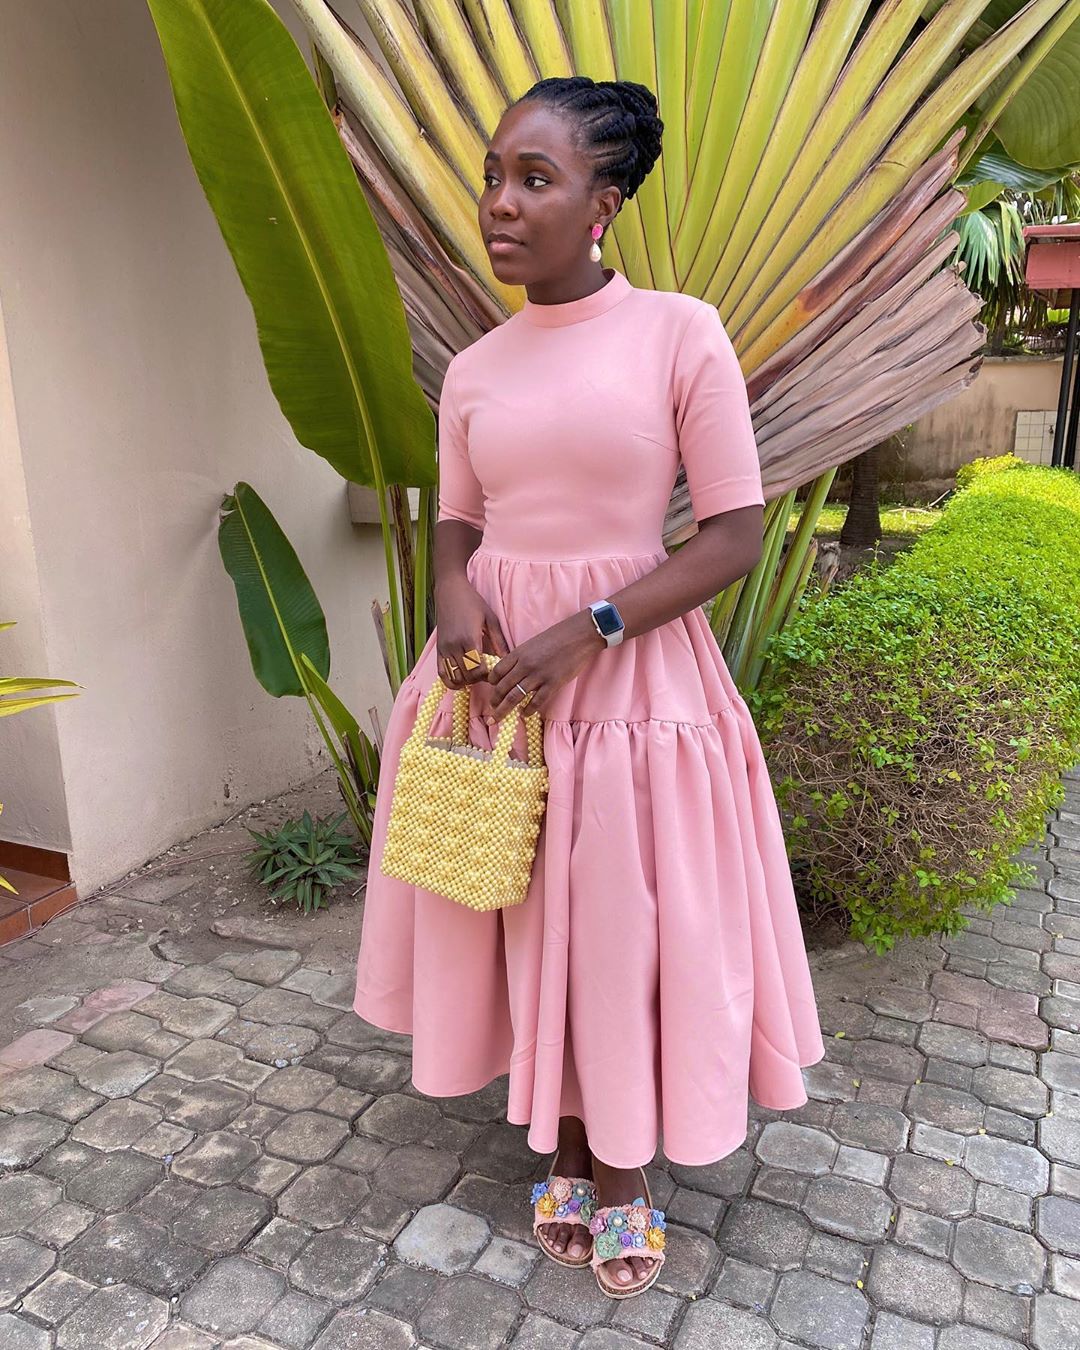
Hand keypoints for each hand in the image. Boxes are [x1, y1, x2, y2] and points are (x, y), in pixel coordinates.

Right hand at [435, 576, 508, 690]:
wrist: (450, 590)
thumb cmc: (472, 602)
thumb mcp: (491, 619)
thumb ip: (499, 641)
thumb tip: (508, 659)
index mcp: (470, 639)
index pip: (478, 669)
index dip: (488, 675)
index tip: (495, 671)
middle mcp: (455, 646)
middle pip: (467, 676)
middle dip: (479, 679)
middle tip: (487, 673)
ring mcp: (444, 649)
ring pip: (454, 678)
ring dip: (466, 681)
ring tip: (475, 674)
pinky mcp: (438, 650)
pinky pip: (442, 673)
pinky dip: (451, 680)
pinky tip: (461, 677)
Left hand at [485, 610, 604, 720]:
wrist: (580, 635)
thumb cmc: (558, 636)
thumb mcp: (533, 643)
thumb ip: (521, 657)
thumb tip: (513, 672)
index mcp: (519, 653)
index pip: (497, 671)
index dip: (492, 683)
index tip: (492, 688)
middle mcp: (525, 665)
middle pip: (502, 687)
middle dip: (494, 701)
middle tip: (492, 709)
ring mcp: (538, 676)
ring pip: (514, 697)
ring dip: (504, 709)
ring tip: (499, 716)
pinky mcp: (553, 684)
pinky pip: (535, 702)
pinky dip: (527, 710)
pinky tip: (524, 714)